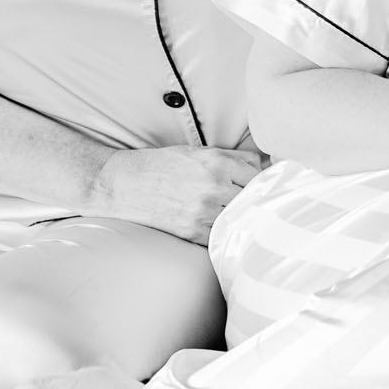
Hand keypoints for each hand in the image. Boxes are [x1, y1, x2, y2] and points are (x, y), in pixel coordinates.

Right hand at [87, 145, 263, 243]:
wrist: (125, 184)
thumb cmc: (163, 165)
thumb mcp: (199, 152)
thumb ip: (234, 158)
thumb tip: (263, 166)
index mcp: (218, 163)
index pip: (258, 176)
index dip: (260, 181)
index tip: (261, 186)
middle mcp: (214, 187)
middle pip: (253, 198)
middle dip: (254, 200)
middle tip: (256, 203)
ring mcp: (204, 212)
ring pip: (240, 218)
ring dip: (241, 218)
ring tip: (239, 216)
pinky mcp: (193, 231)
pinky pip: (222, 236)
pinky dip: (225, 233)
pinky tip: (223, 229)